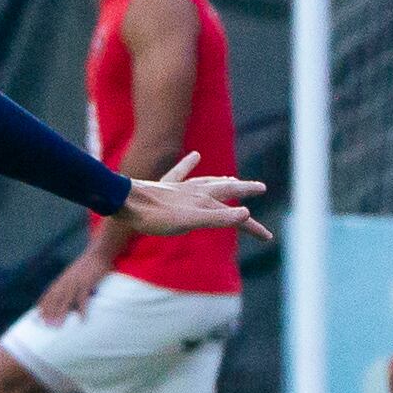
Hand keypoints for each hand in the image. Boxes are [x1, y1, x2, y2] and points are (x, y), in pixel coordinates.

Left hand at [36, 249, 111, 326]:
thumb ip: (68, 282)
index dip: (44, 305)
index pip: (50, 293)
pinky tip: (81, 319)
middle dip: (50, 312)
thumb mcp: (73, 272)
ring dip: (61, 312)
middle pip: (56, 298)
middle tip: (46, 325)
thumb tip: (65, 296)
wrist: (99, 252)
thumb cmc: (87, 264)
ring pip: (66, 299)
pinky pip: (83, 298)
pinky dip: (82, 309)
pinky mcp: (88, 282)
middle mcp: (67, 281)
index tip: (38, 315)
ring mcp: (76, 282)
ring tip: (58, 325)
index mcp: (63, 279)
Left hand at [118, 153, 270, 240]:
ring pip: (207, 181)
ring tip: (232, 180)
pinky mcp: (163, 187)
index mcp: (204, 201)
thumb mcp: (190, 221)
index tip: (268, 237)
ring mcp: (179, 187)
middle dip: (244, 190)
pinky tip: (195, 155)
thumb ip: (218, 218)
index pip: (235, 216)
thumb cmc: (155, 216)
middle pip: (226, 190)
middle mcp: (195, 190)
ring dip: (222, 181)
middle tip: (260, 188)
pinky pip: (181, 172)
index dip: (252, 227)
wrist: (125, 202)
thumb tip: (247, 213)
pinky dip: (190, 164)